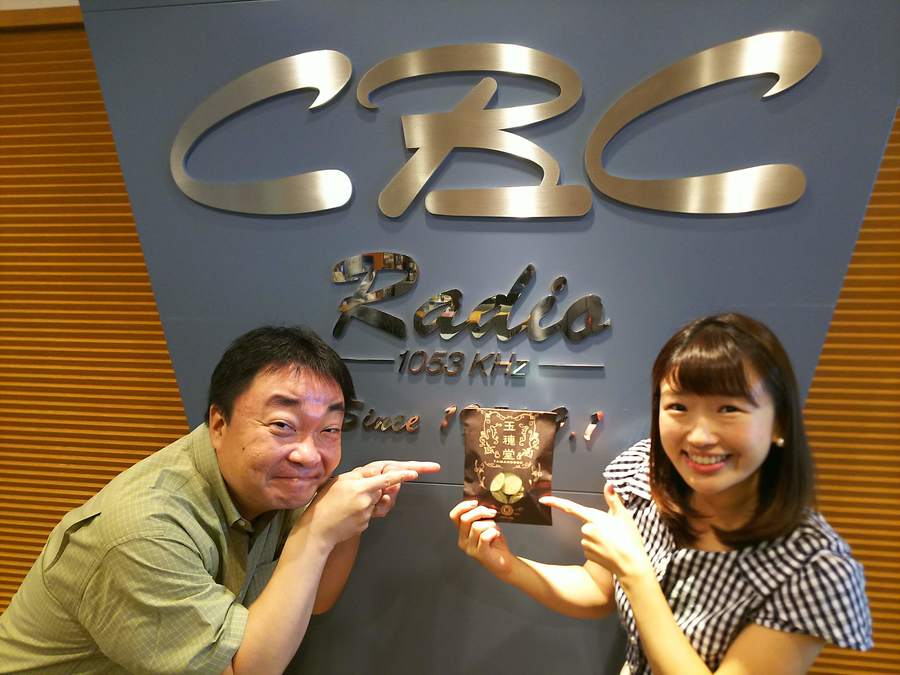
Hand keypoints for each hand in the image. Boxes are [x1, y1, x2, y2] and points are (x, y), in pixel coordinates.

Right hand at [301, 463, 430, 547]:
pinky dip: (364, 510)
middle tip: (363, 490)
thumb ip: (361, 475)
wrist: (318, 529)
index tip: (415, 473)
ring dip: (371, 499)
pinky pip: (372, 513)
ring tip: (351, 502)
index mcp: (360, 486)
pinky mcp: (366, 523)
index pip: (387, 478)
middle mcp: (366, 500)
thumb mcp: (340, 481)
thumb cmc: (324, 503)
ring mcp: (367, 513)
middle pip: (384, 489)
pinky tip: (350, 512)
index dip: (403, 475)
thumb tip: (378, 472)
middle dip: (379, 488)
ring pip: (378, 501)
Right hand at [449, 500, 514, 577]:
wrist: (504, 562)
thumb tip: (484, 504)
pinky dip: (493, 532)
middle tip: (492, 513)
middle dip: (480, 512)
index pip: (454, 516)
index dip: (463, 506)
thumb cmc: (495, 543)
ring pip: (476, 527)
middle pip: (465, 519)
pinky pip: (484, 536)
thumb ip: (481, 517)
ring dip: (490, 524)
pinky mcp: (479, 553)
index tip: (475, 502)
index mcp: (462, 532)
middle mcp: (463, 540)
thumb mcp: (486, 526)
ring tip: (496, 529)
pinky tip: (497, 535)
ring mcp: (470, 548)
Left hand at [541, 483, 652, 582]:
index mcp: (594, 518)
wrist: (631, 565)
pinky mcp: (587, 554)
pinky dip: (598, 548)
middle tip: (614, 533)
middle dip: (597, 526)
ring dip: (598, 537)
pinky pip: (589, 547)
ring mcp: (585, 544)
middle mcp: (586, 530)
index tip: (543, 500)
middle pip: (587, 524)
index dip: (556, 502)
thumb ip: (613, 499)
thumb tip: (608, 484)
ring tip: (614, 542)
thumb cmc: (630, 539)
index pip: (571, 508)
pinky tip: (609, 550)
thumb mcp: (624, 516)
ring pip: (588, 536)